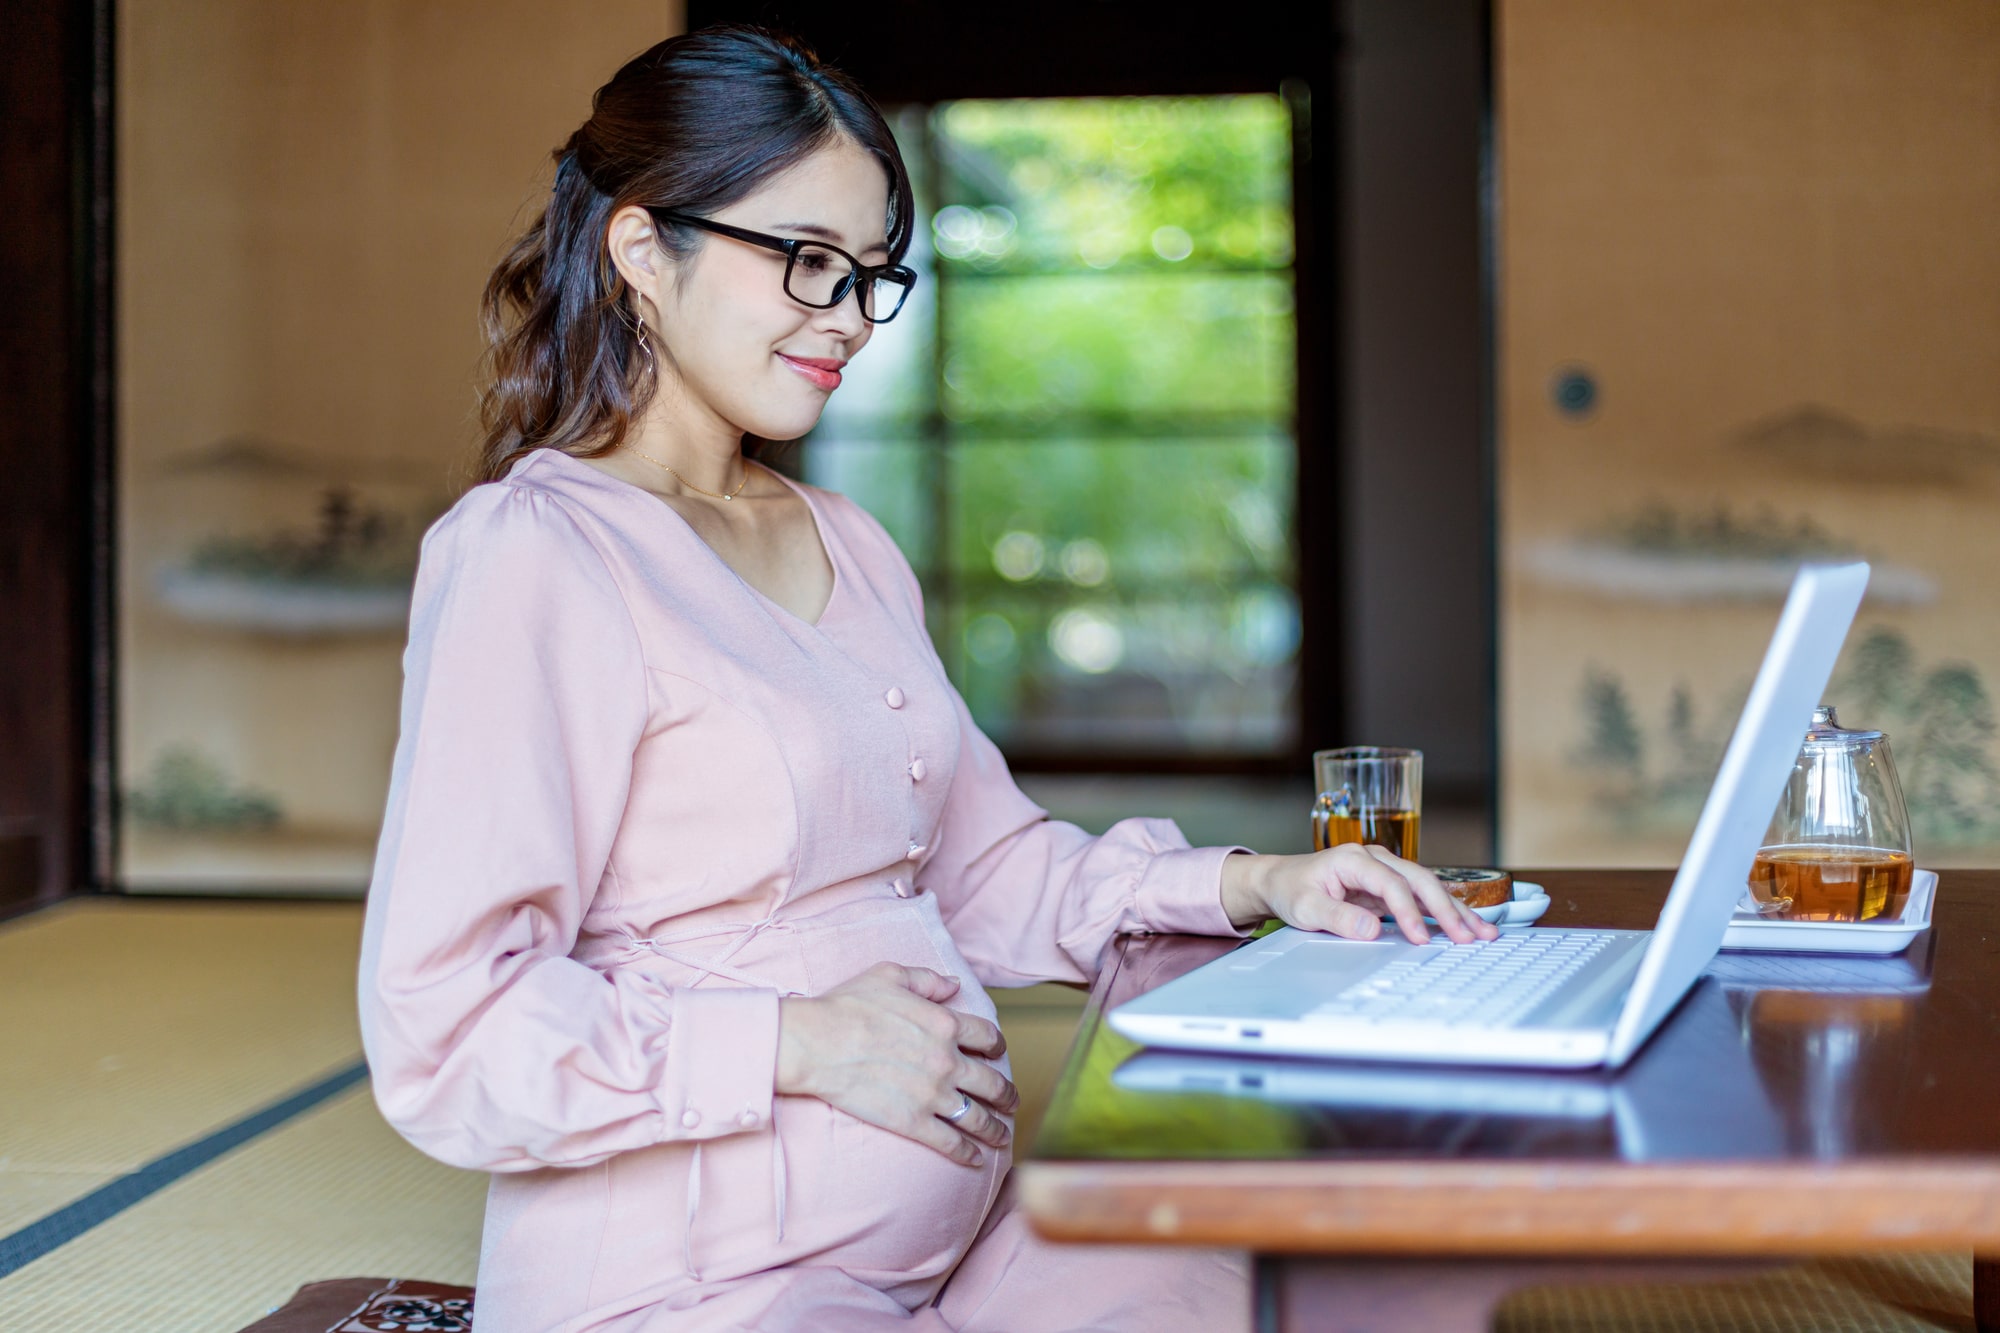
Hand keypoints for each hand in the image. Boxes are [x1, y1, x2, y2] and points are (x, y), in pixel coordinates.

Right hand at [774, 962, 1018, 1166]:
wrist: (818, 1043)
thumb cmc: (848, 1005)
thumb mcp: (890, 975)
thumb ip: (928, 979)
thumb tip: (954, 984)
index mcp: (945, 1024)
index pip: (988, 1037)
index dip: (998, 1047)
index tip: (998, 1054)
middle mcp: (947, 1061)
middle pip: (993, 1082)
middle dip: (1007, 1095)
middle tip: (1012, 1103)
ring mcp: (933, 1095)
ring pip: (978, 1117)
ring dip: (996, 1129)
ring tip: (1003, 1136)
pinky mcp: (913, 1122)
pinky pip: (950, 1142)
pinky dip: (967, 1153)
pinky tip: (975, 1160)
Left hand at [1219, 844, 1500, 945]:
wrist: (1280, 879)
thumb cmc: (1290, 890)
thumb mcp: (1305, 908)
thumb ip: (1337, 917)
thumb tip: (1371, 930)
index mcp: (1354, 859)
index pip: (1391, 884)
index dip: (1408, 912)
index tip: (1420, 938)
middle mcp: (1375, 859)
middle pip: (1420, 880)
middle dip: (1447, 909)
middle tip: (1470, 936)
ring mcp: (1385, 870)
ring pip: (1427, 887)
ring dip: (1456, 910)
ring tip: (1484, 932)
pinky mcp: (1388, 885)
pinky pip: (1421, 898)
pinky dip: (1444, 912)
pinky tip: (1466, 926)